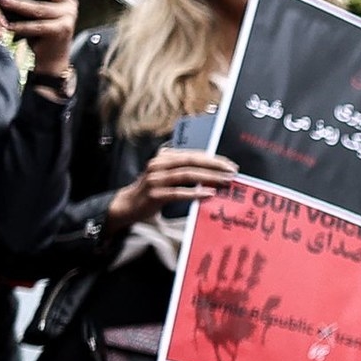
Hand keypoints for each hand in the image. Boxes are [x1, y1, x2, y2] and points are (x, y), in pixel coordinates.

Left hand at [0, 0, 77, 74]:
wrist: (50, 59)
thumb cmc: (39, 31)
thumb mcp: (37, 9)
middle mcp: (70, 4)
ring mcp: (68, 18)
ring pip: (39, 7)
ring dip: (17, 2)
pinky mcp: (61, 31)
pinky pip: (37, 26)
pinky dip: (20, 25)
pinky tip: (5, 23)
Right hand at [107, 144, 241, 226]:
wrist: (127, 205)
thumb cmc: (153, 190)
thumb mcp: (168, 175)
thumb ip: (185, 170)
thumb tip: (213, 172)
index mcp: (164, 157)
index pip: (193, 155)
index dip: (213, 159)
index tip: (230, 165)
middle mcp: (159, 165)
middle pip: (191, 162)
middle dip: (214, 166)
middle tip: (232, 172)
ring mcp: (155, 179)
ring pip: (186, 175)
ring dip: (209, 178)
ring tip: (225, 182)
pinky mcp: (154, 195)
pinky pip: (178, 193)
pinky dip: (195, 193)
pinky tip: (209, 194)